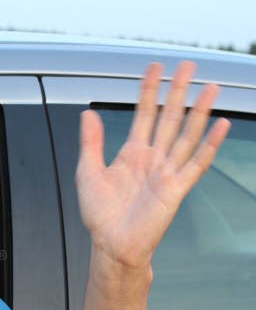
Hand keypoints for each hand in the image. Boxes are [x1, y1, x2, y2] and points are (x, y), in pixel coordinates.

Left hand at [76, 61, 230, 267]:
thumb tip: (87, 113)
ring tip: (210, 87)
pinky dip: (210, 144)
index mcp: (131, 153)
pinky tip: (221, 124)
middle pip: (168, 117)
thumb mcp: (88, 172)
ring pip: (186, 134)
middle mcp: (152, 158)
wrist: (111, 244)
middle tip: (187, 65)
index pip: (143, 114)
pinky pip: (196, 162)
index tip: (155, 67)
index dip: (149, 90)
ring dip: (199, 111)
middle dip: (177, 91)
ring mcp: (166, 172)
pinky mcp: (176, 188)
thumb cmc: (99, 213)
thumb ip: (91, 143)